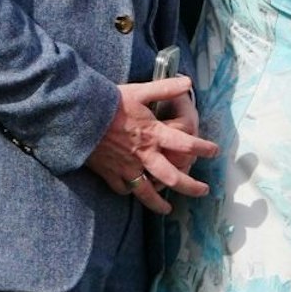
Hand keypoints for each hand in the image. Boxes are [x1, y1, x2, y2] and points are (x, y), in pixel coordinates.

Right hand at [86, 77, 219, 214]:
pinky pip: (123, 189)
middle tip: (203, 191)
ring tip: (168, 209)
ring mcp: (126, 168)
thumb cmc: (107, 102)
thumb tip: (187, 82)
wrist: (76, 115)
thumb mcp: (139, 91)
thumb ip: (165, 89)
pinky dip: (130, 192)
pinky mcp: (109, 173)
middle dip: (191, 187)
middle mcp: (144, 155)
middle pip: (173, 178)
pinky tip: (134, 193)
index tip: (214, 151)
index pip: (187, 144)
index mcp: (154, 135)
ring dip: (159, 203)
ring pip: (147, 193)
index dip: (203, 148)